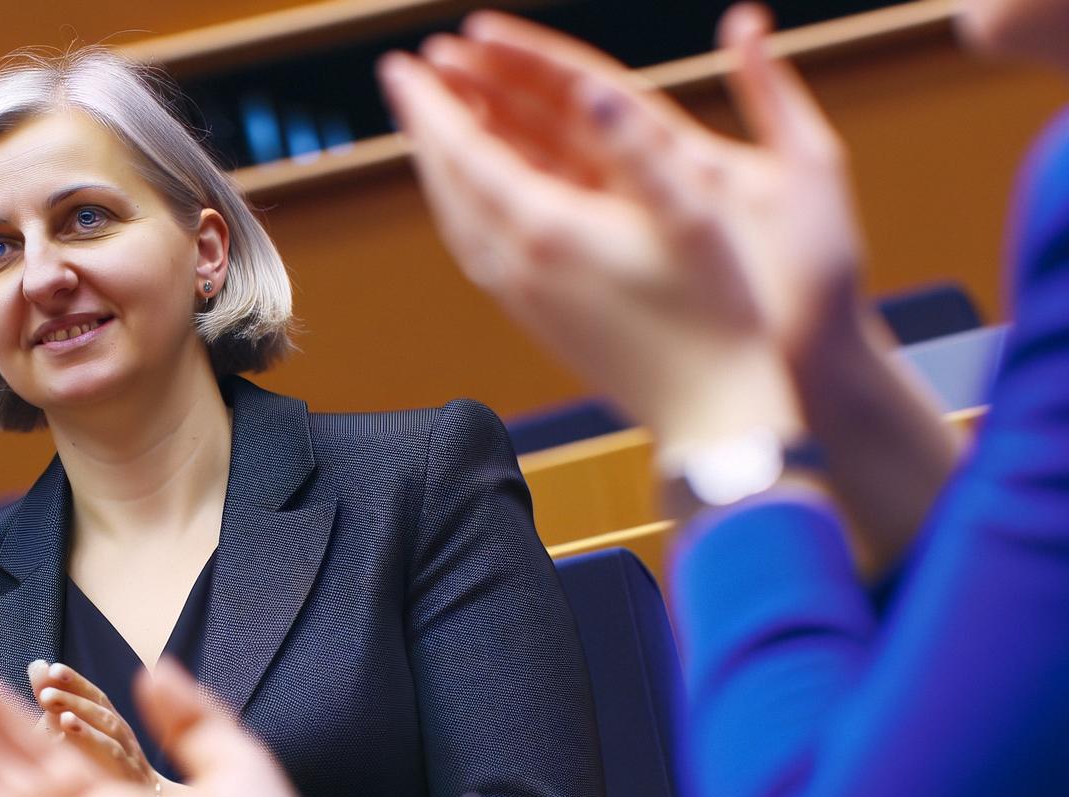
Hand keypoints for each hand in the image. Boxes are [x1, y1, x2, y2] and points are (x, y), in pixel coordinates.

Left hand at [377, 4, 871, 460]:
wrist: (708, 410)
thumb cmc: (716, 312)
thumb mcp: (692, 215)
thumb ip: (637, 147)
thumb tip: (591, 89)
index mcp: (548, 230)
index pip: (466, 153)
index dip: (430, 105)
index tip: (401, 66)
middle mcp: (518, 266)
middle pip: (446, 184)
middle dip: (422, 127)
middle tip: (402, 80)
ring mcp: (519, 297)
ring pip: (453, 220)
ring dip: (435, 169)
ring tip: (429, 127)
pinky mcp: (530, 318)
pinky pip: (473, 249)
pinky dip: (458, 208)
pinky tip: (469, 197)